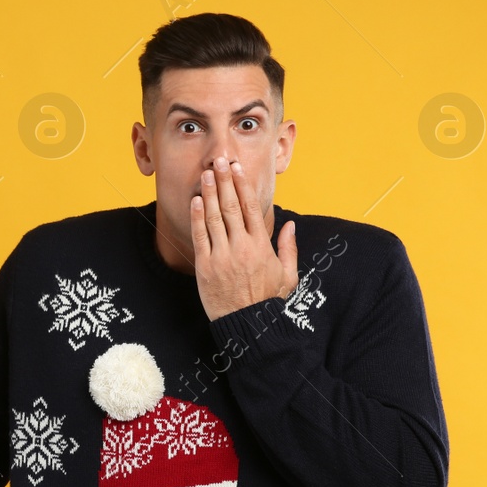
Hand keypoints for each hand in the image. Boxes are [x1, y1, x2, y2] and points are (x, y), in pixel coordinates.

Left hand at [189, 155, 297, 320]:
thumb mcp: (287, 275)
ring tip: (206, 174)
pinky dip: (197, 217)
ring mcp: (222, 256)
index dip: (243, 185)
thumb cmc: (267, 300)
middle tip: (219, 161)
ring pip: (214, 218)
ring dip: (209, 193)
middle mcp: (242, 247)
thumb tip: (290, 225)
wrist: (247, 325)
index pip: (251, 208)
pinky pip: (200, 237)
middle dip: (225, 181)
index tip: (238, 169)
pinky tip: (195, 201)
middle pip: (231, 206)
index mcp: (261, 246)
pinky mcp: (205, 266)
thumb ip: (288, 248)